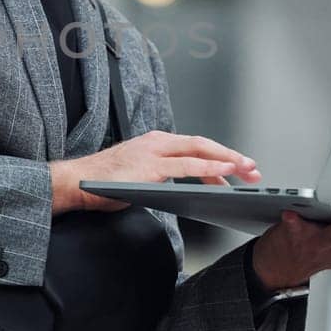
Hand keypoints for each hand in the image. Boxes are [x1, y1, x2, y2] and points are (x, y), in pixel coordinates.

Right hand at [48, 130, 259, 213]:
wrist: (76, 183)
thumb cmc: (102, 183)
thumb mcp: (138, 176)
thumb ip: (161, 176)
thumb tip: (184, 188)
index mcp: (155, 143)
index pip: (195, 147)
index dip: (220, 156)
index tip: (239, 168)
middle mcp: (157, 142)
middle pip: (204, 144)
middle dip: (232, 156)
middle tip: (253, 169)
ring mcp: (154, 152)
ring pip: (200, 150)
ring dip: (228, 160)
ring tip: (248, 170)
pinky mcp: (150, 166)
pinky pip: (187, 165)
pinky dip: (210, 166)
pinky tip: (226, 172)